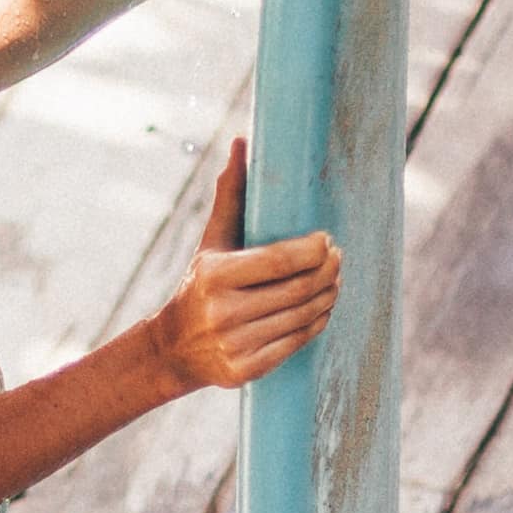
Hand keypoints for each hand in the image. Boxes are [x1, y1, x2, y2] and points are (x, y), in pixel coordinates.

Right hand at [146, 140, 342, 391]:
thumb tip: (242, 142)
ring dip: (328, 296)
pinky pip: (296, 342)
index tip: (327, 240)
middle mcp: (223, 311)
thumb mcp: (212, 241)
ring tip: (335, 281)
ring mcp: (235, 344)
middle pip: (298, 289)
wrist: (174, 348)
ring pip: (302, 316)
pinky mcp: (246, 369)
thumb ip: (231, 195)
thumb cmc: (200, 284)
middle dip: (328, 272)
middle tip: (339, 259)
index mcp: (215, 275)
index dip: (313, 250)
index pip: (280, 260)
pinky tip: (321, 308)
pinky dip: (316, 323)